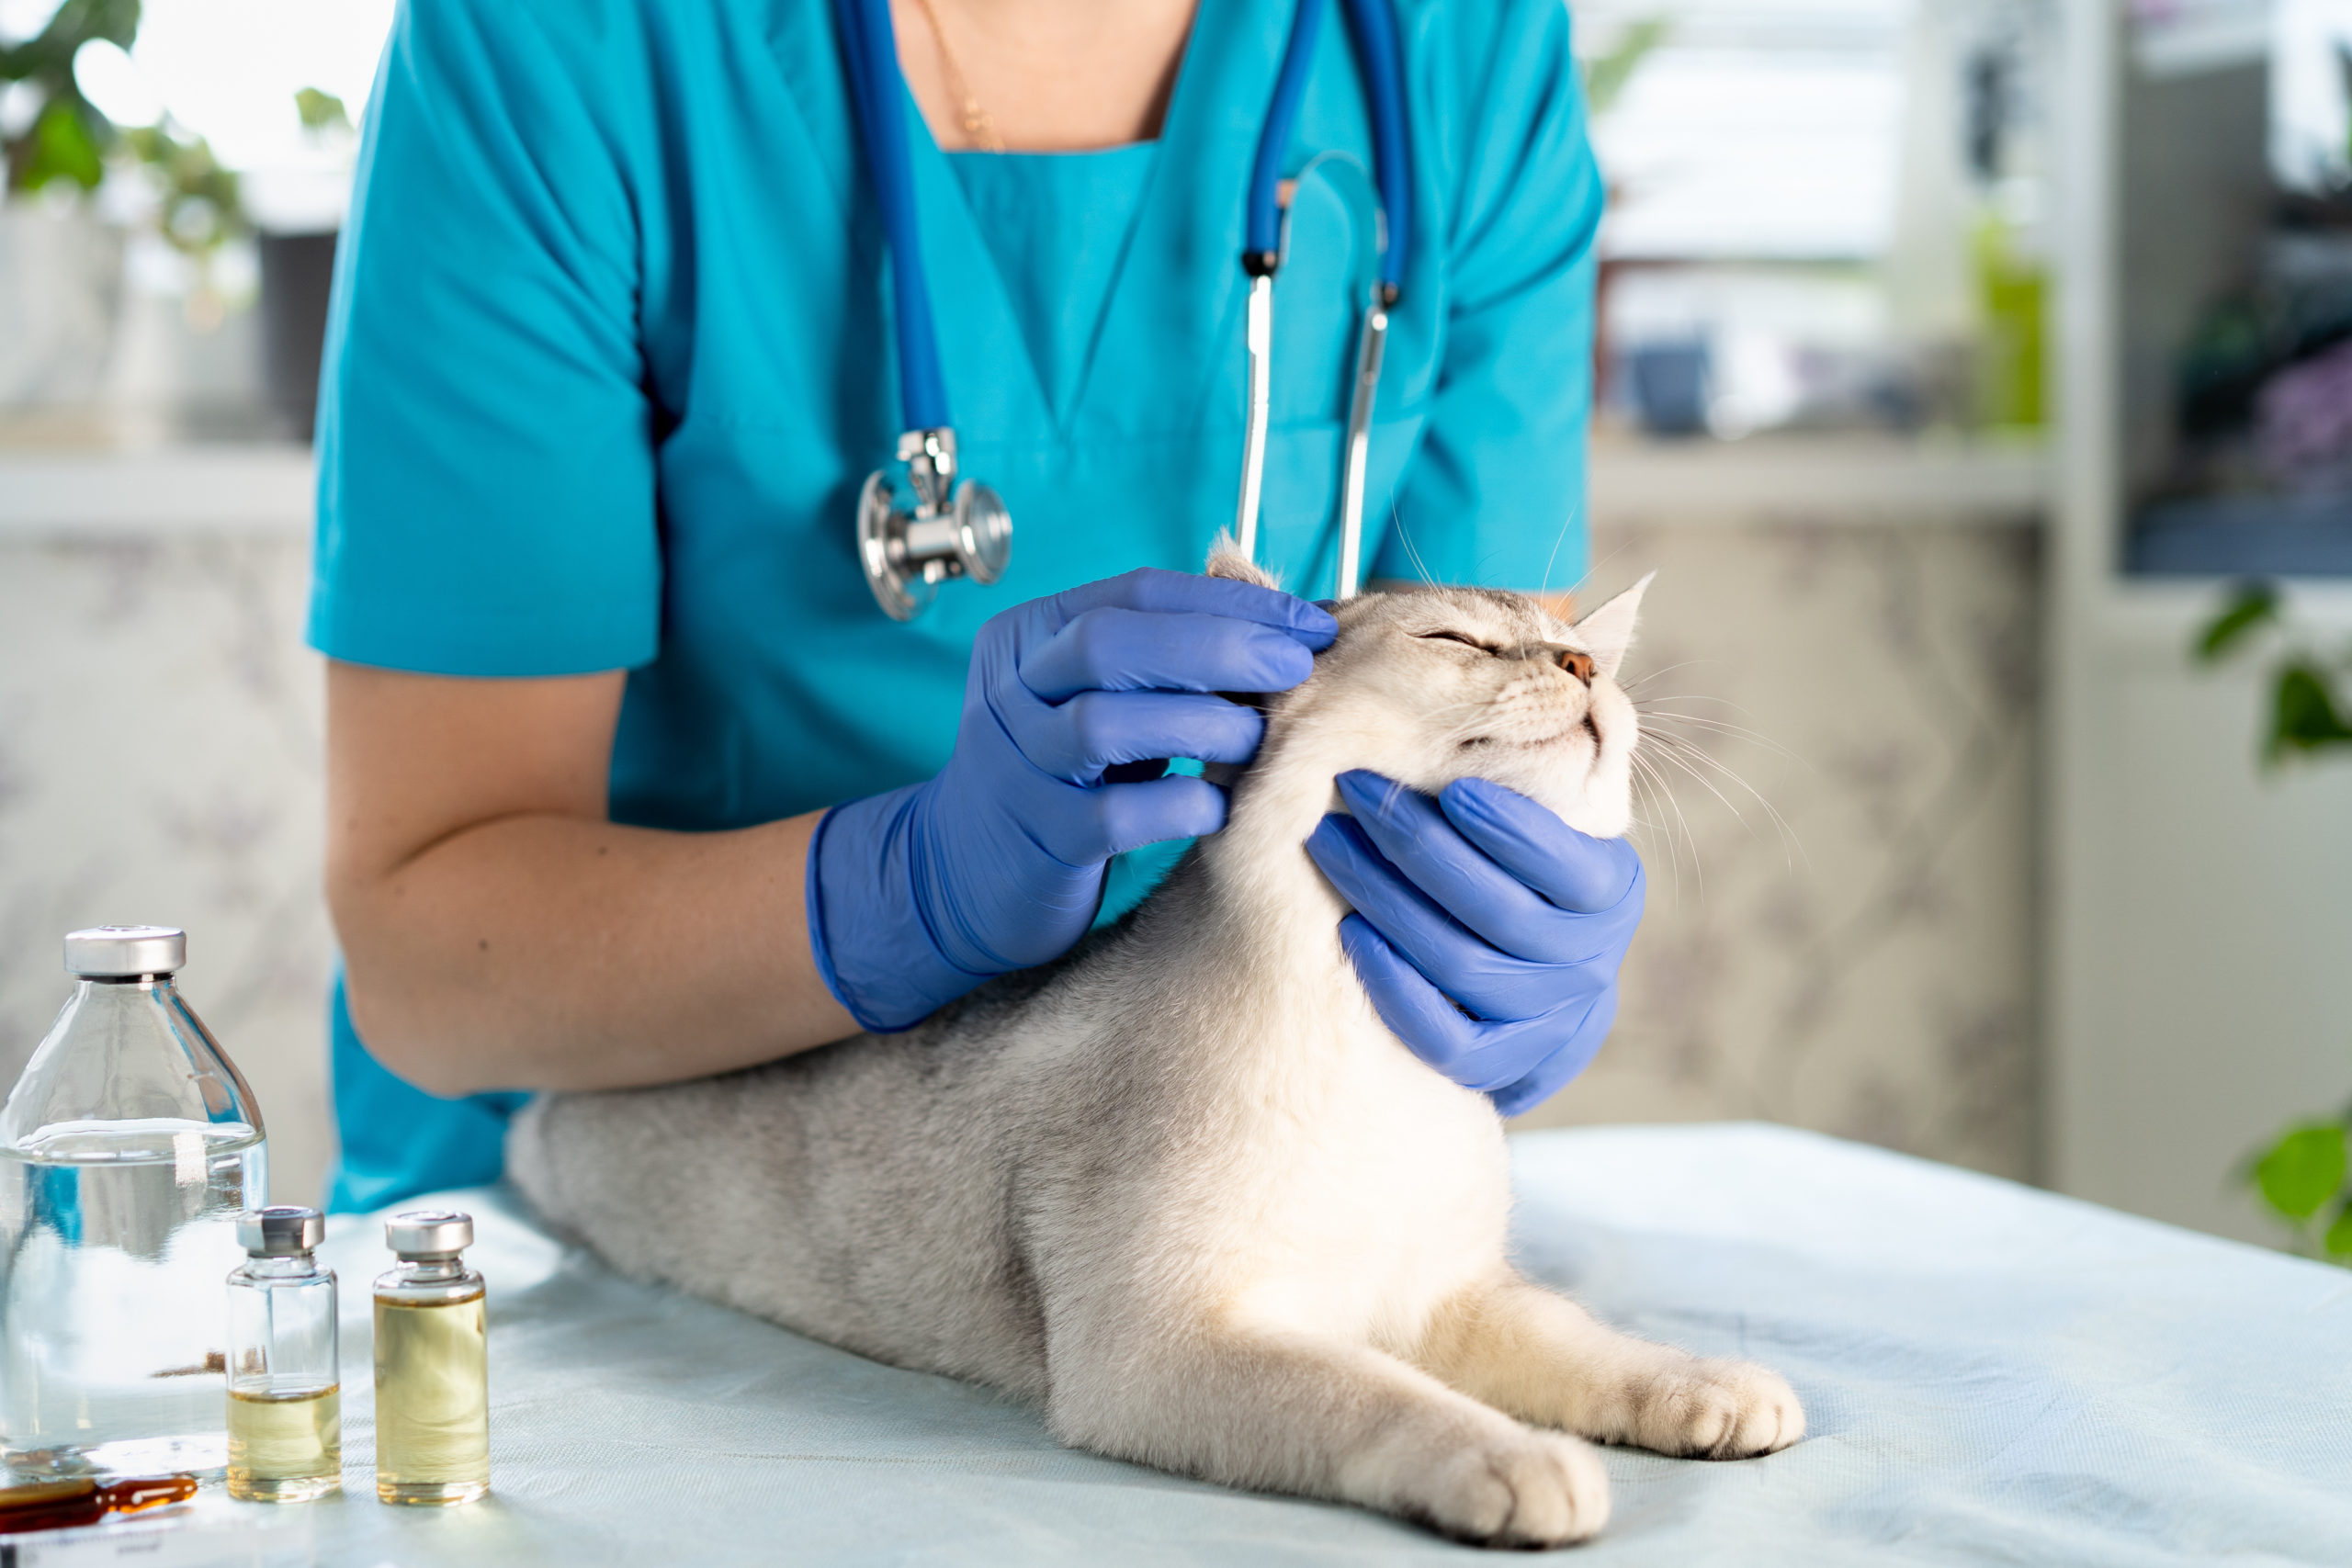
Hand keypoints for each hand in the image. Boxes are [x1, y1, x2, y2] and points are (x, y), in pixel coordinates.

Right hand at [810, 570, 1336, 1029]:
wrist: (964, 872)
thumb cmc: (1065, 773)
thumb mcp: (1100, 695)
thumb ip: (1168, 654)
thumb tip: (1286, 620)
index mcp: (1029, 636)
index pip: (1134, 592)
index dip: (1230, 602)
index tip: (1309, 625)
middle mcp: (1009, 692)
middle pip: (1106, 644)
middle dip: (1216, 646)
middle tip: (1294, 668)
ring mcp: (1016, 767)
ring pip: (1103, 725)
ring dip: (1200, 723)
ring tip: (1258, 738)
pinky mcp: (1038, 840)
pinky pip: (1113, 816)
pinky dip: (1178, 806)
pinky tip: (1219, 808)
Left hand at [1305, 770, 1643, 1115]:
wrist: (1535, 970)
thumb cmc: (1524, 861)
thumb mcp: (1550, 811)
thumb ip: (1538, 765)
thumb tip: (1513, 679)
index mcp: (1609, 890)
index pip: (1565, 864)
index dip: (1509, 829)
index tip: (1447, 788)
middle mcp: (1588, 961)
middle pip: (1498, 910)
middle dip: (1417, 844)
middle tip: (1353, 789)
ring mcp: (1546, 1018)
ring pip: (1463, 965)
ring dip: (1388, 898)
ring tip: (1331, 842)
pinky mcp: (1500, 1062)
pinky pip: (1445, 1037)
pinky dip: (1395, 985)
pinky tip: (1350, 932)